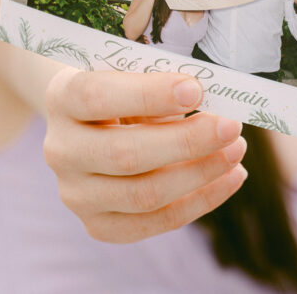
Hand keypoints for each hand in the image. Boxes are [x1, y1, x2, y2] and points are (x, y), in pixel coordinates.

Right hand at [44, 68, 247, 242]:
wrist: (88, 121)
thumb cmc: (120, 85)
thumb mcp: (129, 71)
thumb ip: (159, 82)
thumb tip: (212, 97)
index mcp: (62, 97)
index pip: (98, 96)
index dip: (149, 94)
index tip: (196, 89)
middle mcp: (60, 149)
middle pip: (125, 154)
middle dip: (187, 141)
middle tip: (231, 125)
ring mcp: (75, 193)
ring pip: (144, 195)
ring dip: (200, 174)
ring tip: (236, 150)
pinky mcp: (98, 224)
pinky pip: (154, 222)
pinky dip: (199, 201)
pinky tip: (229, 178)